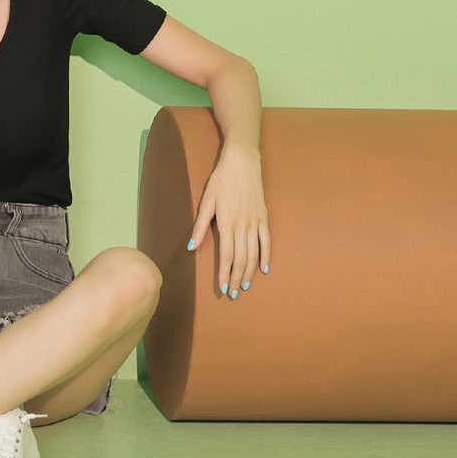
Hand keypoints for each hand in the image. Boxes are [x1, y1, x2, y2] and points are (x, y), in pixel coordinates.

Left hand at [187, 142, 270, 297]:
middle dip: (236, 278)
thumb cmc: (221, 181)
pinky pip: (267, 241)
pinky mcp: (264, 218)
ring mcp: (256, 223)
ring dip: (249, 272)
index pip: (226, 256)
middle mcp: (243, 226)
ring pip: (254, 254)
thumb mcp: (206, 202)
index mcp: (227, 224)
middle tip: (233, 294)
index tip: (222, 288)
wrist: (242, 163)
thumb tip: (191, 247)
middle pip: (241, 259)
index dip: (224, 274)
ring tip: (244, 286)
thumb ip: (200, 226)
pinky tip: (263, 269)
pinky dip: (265, 256)